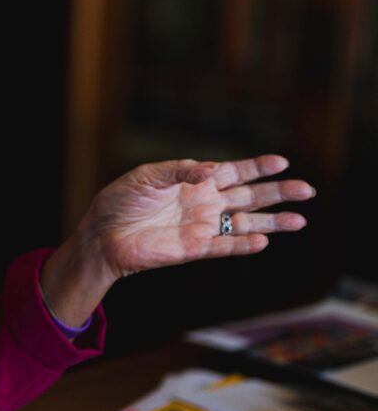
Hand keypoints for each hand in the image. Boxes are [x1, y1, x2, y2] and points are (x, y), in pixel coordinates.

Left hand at [41, 155, 313, 325]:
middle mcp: (205, 203)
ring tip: (301, 221)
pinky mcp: (193, 249)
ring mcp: (202, 226)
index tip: (282, 161)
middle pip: (250, 196)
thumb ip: (180, 171)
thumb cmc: (120, 201)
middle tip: (308, 190)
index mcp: (195, 181)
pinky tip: (263, 241)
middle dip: (279, 193)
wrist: (102, 234)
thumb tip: (212, 170)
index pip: (235, 172)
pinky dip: (243, 244)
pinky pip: (224, 246)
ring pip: (245, 223)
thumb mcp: (147, 176)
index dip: (258, 167)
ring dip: (273, 222)